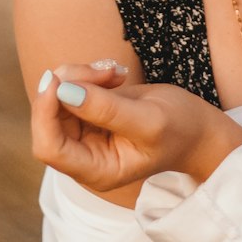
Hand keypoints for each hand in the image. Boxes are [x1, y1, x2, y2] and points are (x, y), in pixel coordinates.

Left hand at [31, 64, 241, 191]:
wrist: (197, 128)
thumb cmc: (180, 130)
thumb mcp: (149, 120)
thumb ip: (107, 109)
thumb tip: (63, 91)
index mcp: (96, 171)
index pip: (49, 147)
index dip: (45, 113)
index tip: (59, 81)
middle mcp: (83, 156)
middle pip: (50, 118)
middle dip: (69, 86)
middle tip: (104, 70)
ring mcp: (84, 135)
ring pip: (58, 98)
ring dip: (81, 75)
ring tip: (114, 71)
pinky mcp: (88, 115)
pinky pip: (71, 88)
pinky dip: (88, 74)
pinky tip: (113, 74)